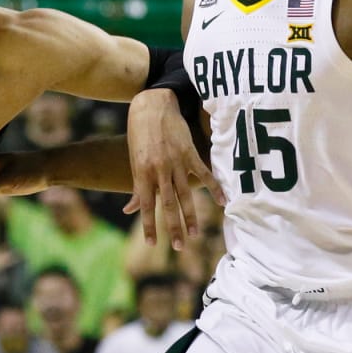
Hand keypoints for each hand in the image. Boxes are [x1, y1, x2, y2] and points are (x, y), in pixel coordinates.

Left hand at [122, 88, 223, 250]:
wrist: (152, 105)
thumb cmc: (139, 135)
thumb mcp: (134, 161)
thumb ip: (135, 188)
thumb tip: (129, 211)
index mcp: (142, 173)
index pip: (145, 205)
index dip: (149, 225)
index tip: (152, 243)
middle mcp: (160, 170)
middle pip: (168, 204)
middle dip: (173, 227)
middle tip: (180, 247)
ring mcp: (176, 162)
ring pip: (186, 194)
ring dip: (191, 216)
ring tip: (195, 234)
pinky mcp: (190, 153)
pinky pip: (204, 174)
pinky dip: (214, 187)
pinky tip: (222, 202)